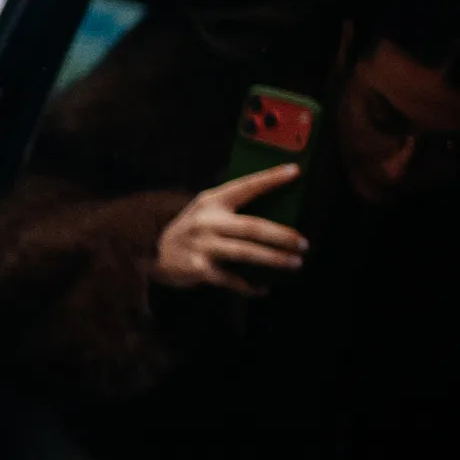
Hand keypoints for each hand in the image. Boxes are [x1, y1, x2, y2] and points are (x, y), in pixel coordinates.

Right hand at [153, 163, 308, 297]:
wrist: (155, 252)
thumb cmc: (195, 230)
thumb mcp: (207, 211)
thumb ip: (234, 210)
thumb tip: (281, 217)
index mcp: (212, 201)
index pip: (246, 186)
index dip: (270, 179)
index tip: (295, 171)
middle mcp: (206, 221)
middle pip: (251, 227)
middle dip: (282, 236)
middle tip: (304, 243)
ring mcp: (202, 245)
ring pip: (245, 253)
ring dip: (273, 259)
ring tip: (295, 263)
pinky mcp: (198, 268)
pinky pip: (231, 278)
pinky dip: (249, 285)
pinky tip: (262, 288)